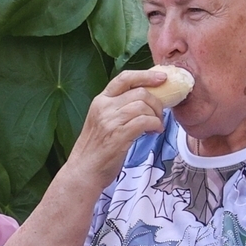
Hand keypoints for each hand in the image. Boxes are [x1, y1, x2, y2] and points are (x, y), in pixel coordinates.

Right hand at [68, 69, 166, 187]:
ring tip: (156, 126)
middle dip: (156, 102)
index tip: (161, 78)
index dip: (145, 75)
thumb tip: (145, 99)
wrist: (83, 170)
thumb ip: (118, 107)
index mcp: (100, 100)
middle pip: (139, 92)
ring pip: (144, 106)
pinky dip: (155, 125)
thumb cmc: (96, 148)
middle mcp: (104, 107)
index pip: (124, 78)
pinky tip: (154, 132)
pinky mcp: (118, 136)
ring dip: (157, 115)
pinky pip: (145, 121)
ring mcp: (110, 121)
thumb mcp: (102, 120)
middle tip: (159, 114)